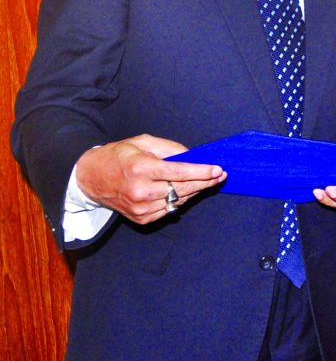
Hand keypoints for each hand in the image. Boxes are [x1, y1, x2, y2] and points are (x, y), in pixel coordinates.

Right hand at [74, 134, 225, 223]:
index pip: (179, 172)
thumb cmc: (119, 156)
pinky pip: (169, 209)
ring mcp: (141, 208)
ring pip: (179, 200)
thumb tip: (193, 156)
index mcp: (141, 168)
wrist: (91, 177)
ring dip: (194, 191)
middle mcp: (141, 190)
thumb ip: (170, 148)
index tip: (218, 170)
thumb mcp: (143, 142)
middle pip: (183, 188)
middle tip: (220, 175)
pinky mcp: (141, 218)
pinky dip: (179, 199)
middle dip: (205, 182)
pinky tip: (184, 190)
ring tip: (205, 181)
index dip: (201, 172)